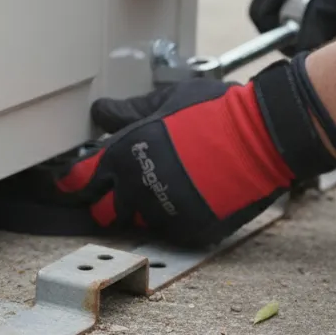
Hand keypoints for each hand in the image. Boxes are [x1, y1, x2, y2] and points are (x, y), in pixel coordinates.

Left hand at [52, 56, 335, 248]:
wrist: (264, 136)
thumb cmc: (217, 110)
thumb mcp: (167, 101)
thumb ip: (130, 112)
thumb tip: (101, 112)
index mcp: (124, 154)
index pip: (80, 181)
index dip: (73, 183)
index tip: (70, 184)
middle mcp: (137, 188)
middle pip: (102, 211)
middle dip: (108, 201)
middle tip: (122, 190)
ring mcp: (163, 213)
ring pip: (135, 224)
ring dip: (141, 212)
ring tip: (162, 192)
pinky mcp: (189, 231)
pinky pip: (168, 233)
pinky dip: (172, 221)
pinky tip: (187, 200)